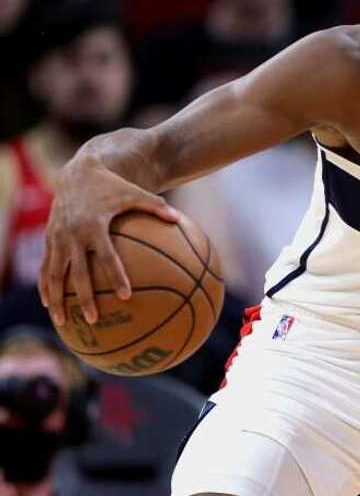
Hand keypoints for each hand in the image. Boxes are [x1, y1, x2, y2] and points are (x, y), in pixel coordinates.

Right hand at [39, 155, 179, 326]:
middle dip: (84, 297)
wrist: (77, 174)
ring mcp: (57, 238)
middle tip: (95, 319)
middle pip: (78, 272)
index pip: (107, 256)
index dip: (116, 276)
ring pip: (54, 274)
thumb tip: (179, 219)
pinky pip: (44, 267)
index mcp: (94, 225)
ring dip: (57, 299)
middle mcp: (72, 234)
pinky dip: (44, 286)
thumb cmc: (112, 186)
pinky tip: (48, 304)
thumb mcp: (134, 193)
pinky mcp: (48, 240)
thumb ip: (156, 206)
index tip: (126, 295)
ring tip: (62, 321)